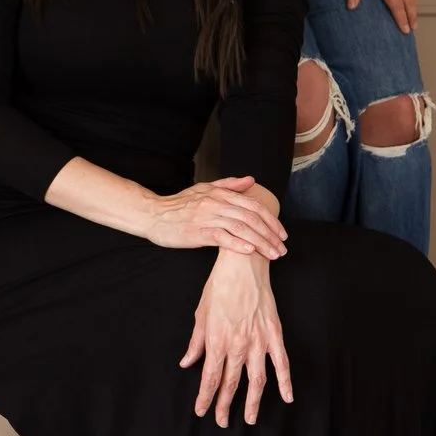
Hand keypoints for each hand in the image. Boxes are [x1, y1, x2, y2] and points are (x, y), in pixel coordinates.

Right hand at [145, 177, 286, 258]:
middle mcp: (216, 203)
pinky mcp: (197, 231)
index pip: (254, 206)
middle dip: (270, 235)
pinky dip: (237, 244)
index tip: (282, 234)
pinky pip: (221, 237)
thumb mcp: (204, 189)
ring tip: (272, 254)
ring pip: (240, 228)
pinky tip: (249, 251)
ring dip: (260, 242)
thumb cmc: (178, 205)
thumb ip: (229, 185)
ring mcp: (206, 217)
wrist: (153, 214)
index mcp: (220, 194)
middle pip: (251, 218)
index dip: (271, 220)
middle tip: (281, 249)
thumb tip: (250, 180)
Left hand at [180, 250, 292, 427]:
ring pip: (256, 380)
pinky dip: (285, 381)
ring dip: (253, 402)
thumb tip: (187, 363)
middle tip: (222, 422)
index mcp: (217, 341)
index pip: (211, 378)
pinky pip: (281, 363)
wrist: (243, 266)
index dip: (206, 397)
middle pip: (231, 383)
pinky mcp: (274, 334)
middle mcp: (237, 345)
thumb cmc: (219, 288)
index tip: (201, 411)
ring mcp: (258, 341)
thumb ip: (196, 343)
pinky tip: (287, 397)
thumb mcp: (200, 315)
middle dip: (225, 405)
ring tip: (251, 419)